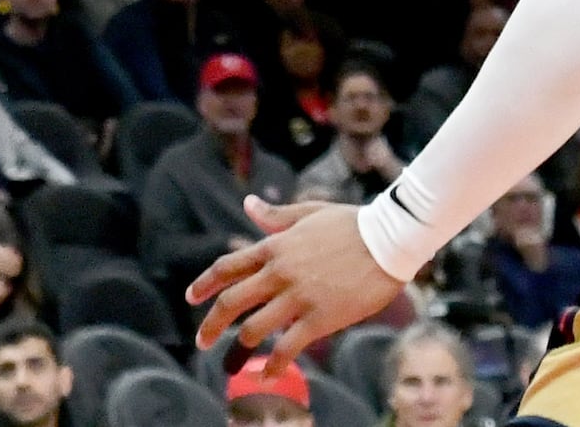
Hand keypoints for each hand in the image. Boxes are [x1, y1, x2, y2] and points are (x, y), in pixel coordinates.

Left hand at [186, 196, 399, 357]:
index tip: (191, 297)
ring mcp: (298, 296)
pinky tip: (268, 375)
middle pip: (232, 301)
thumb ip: (275, 215)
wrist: (388, 240)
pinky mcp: (320, 318)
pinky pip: (289, 346)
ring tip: (231, 362)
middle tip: (201, 341)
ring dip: (239, 347)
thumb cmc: (352, 224)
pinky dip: (275, 364)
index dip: (205, 283)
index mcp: (274, 246)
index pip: (227, 267)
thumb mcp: (308, 213)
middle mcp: (278, 272)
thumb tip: (248, 204)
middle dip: (212, 323)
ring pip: (255, 327)